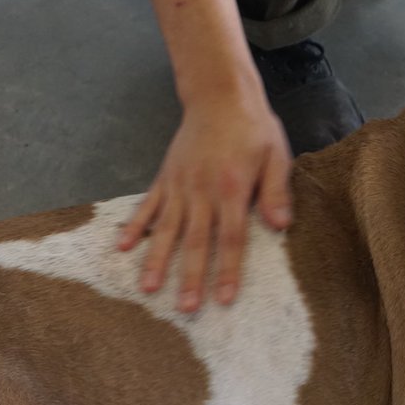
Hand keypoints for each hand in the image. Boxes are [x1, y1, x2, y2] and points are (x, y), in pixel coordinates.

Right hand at [117, 90, 292, 310]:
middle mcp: (202, 191)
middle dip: (190, 277)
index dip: (228, 270)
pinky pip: (148, 206)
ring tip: (148, 289)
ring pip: (167, 229)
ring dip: (157, 260)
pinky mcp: (166, 178)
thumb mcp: (276, 156)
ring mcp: (180, 185)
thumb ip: (276, 191)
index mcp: (232, 189)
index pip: (231, 238)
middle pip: (196, 241)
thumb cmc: (254, 128)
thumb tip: (280, 226)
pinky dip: (135, 227)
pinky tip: (123, 248)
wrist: (220, 95)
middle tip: (185, 309)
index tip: (224, 299)